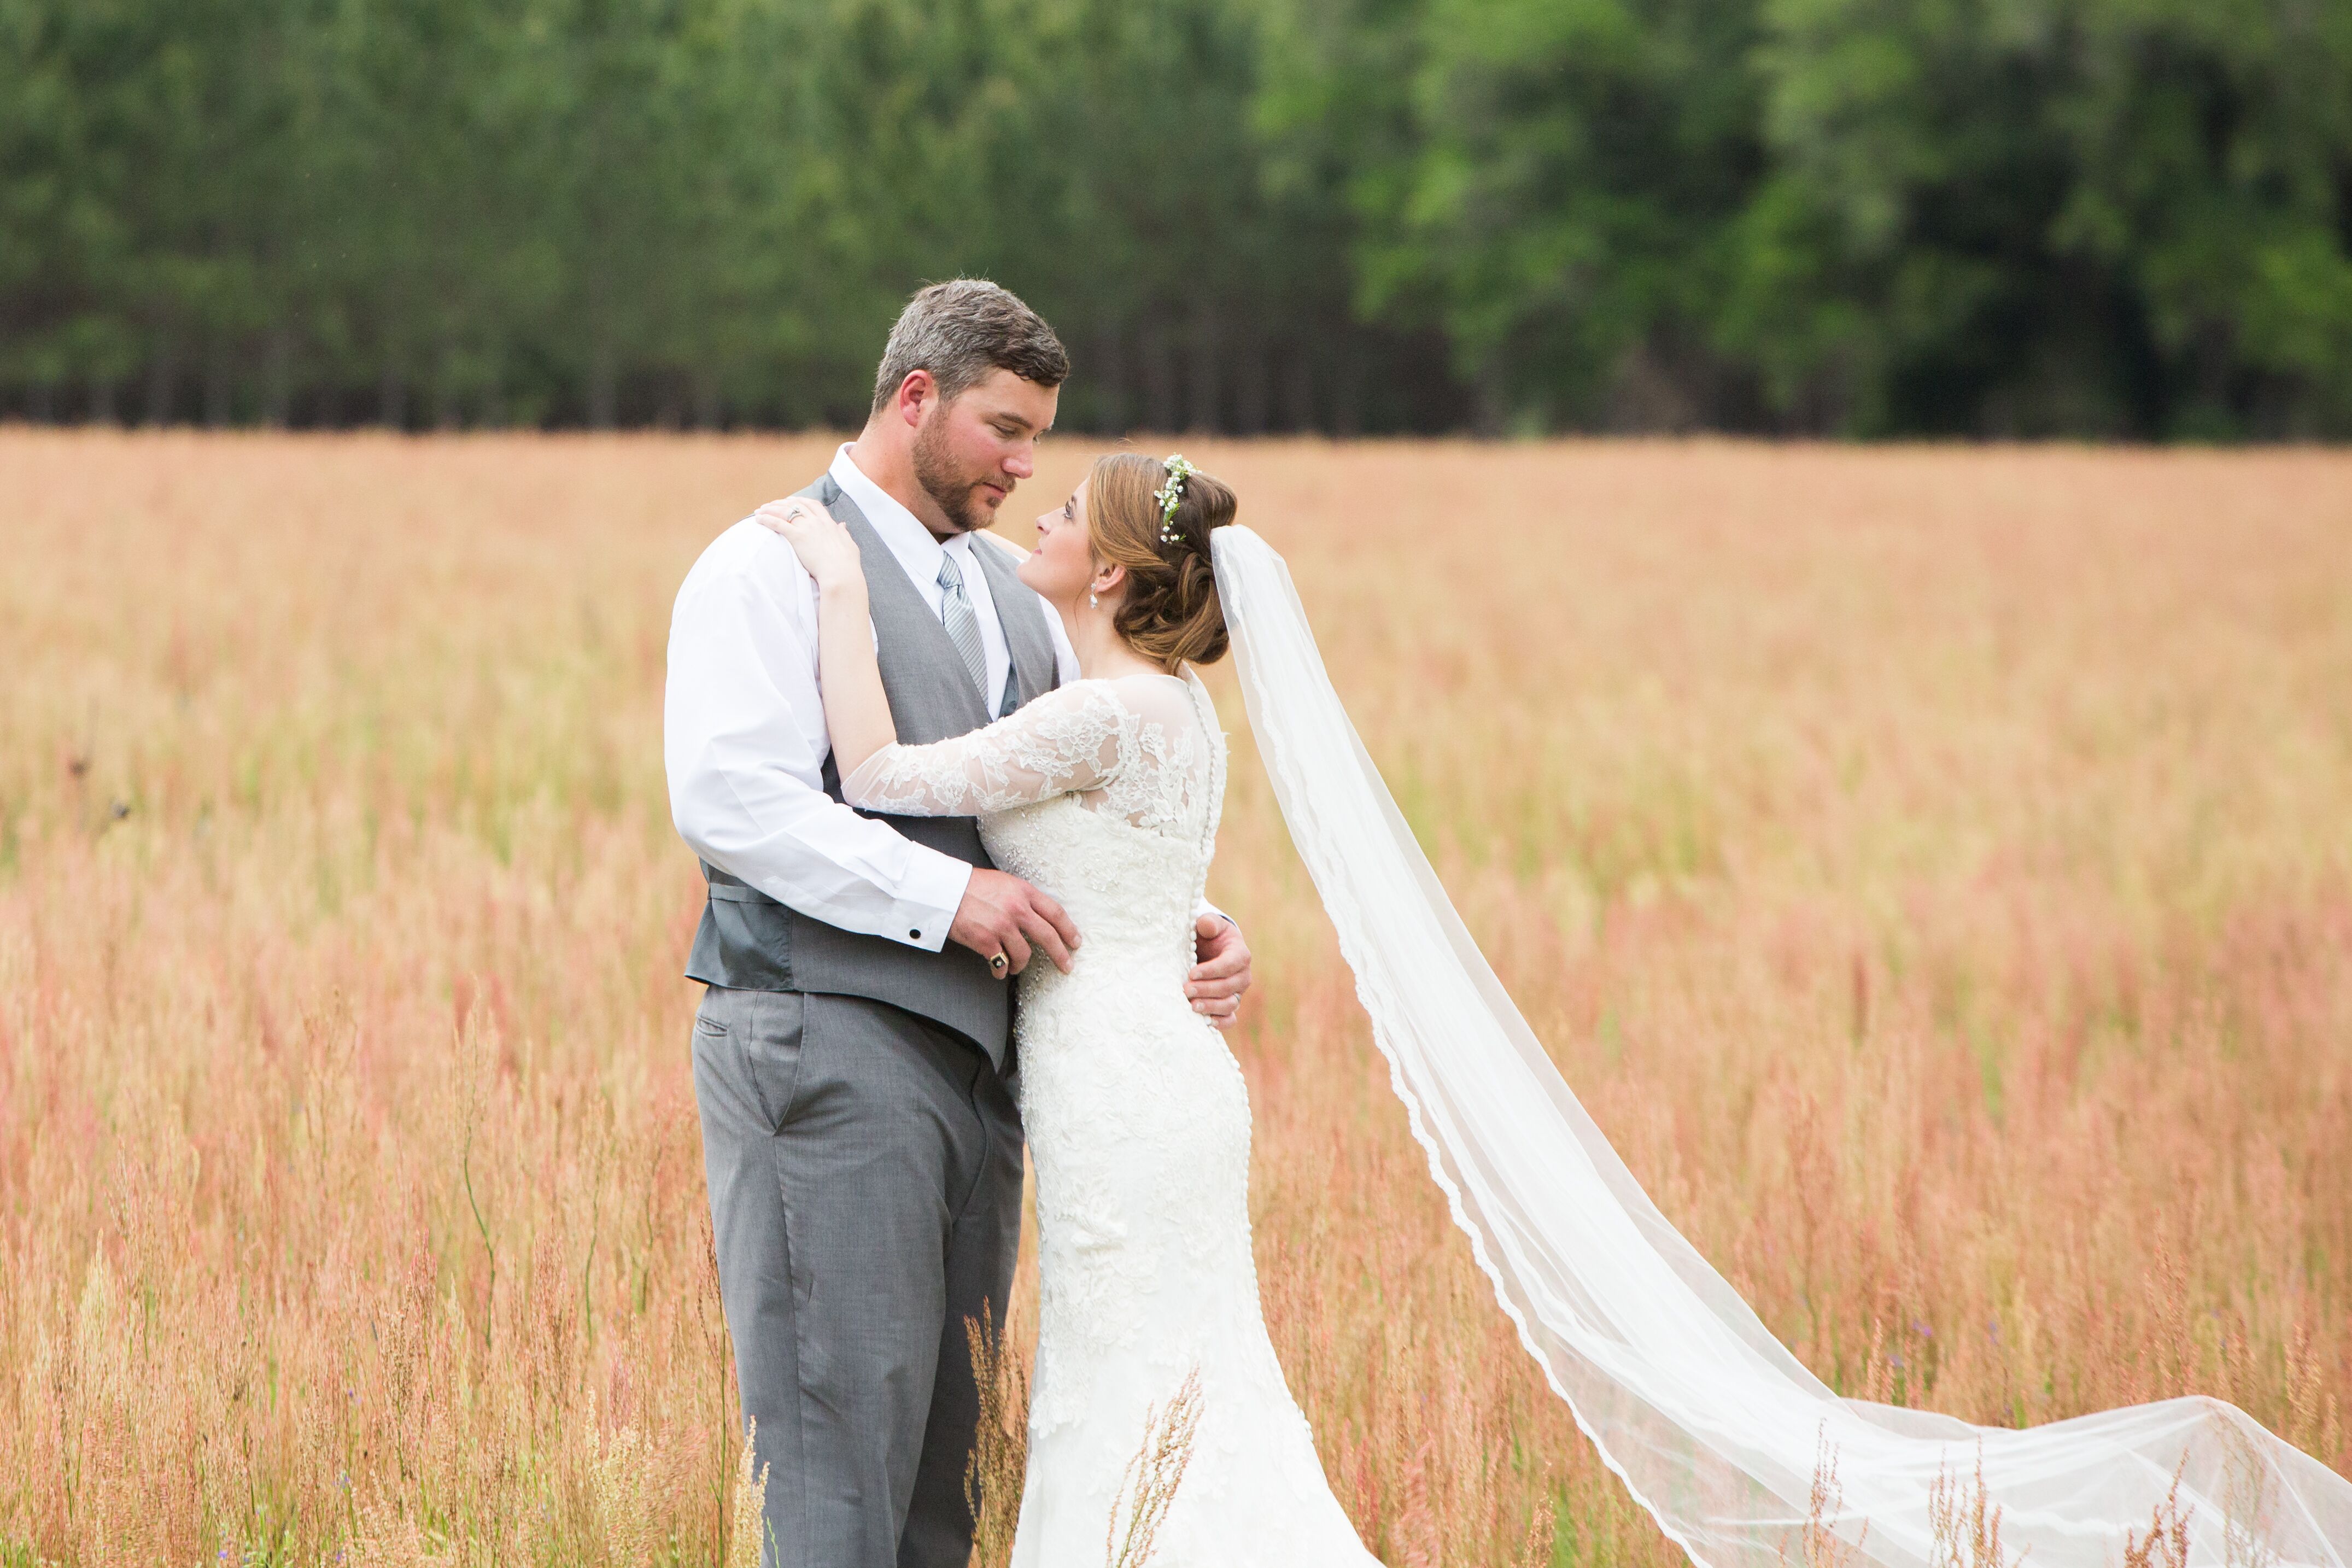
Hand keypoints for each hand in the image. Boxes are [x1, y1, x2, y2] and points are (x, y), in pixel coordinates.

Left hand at [755, 498, 864, 592]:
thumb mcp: (849, 545)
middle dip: (782, 502)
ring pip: (785, 511)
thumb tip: (842, 525)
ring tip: (760, 510)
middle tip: (771, 504)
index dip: (801, 501)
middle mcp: (817, 522)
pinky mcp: (797, 537)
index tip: (792, 501)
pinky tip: (758, 519)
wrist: (840, 573)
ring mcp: (807, 528)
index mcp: (828, 523)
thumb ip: (844, 533)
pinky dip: (767, 519)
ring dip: (771, 509)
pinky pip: (778, 524)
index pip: (813, 505)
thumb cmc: (846, 564)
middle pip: (796, 505)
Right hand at [950, 868, 1080, 977]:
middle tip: (1067, 966)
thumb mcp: (1004, 883)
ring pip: (1024, 954)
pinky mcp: (986, 941)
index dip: (1068, 929)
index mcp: (1023, 891)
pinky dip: (1001, 970)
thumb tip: (1037, 916)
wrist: (944, 890)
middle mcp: (1017, 909)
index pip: (1055, 912)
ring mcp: (1002, 926)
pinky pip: (1001, 963)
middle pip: (1048, 936)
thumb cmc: (971, 885)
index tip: (1075, 941)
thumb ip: (1022, 897)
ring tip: (1016, 967)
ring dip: (1021, 965)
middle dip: (1060, 954)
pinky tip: (999, 970)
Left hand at [1186, 913, 1251, 1028]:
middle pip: (1228, 986)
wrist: (1209, 951)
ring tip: (1191, 1006)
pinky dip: (1220, 1023)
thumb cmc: (1208, 936)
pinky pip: (1230, 1019)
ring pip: (1229, 1004)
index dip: (1212, 970)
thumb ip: (1208, 923)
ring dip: (1211, 1007)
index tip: (1192, 973)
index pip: (1230, 964)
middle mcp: (1242, 976)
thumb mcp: (1208, 925)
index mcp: (1240, 954)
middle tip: (1186, 989)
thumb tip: (1206, 926)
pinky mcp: (1230, 1005)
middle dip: (1206, 989)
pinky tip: (1205, 1022)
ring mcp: (1237, 993)